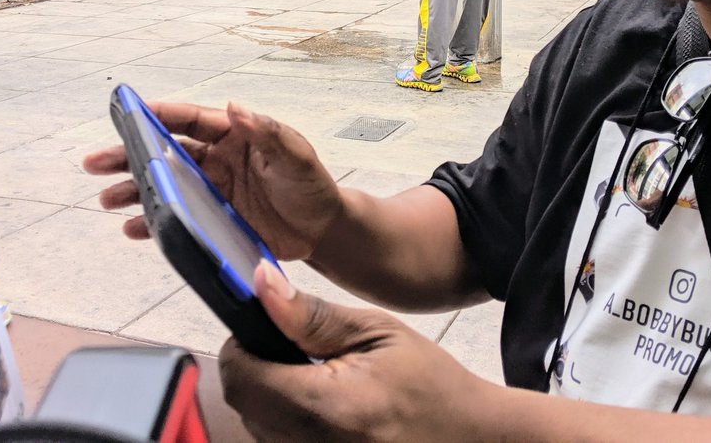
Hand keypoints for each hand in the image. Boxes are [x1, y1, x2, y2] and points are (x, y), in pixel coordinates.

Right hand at [83, 102, 343, 260]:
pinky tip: (131, 229)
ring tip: (105, 199)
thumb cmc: (310, 183)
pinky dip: (152, 224)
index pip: (189, 120)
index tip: (128, 114)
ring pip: (163, 186)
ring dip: (133, 191)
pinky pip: (176, 218)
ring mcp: (210, 190)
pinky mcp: (211, 220)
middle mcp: (215, 159)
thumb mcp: (294, 154)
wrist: (322, 229)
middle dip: (128, 155)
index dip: (158, 115)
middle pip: (164, 153)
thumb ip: (266, 132)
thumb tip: (236, 107)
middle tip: (94, 162)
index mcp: (232, 135)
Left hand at [220, 261, 493, 441]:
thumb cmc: (431, 385)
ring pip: (255, 424)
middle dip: (259, 367)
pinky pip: (277, 441)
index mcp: (329, 407)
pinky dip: (288, 419)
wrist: (468, 439)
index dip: (245, 342)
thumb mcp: (376, 332)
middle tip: (302, 352)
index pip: (242, 374)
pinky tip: (326, 407)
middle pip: (242, 402)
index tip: (268, 326)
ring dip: (272, 395)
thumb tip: (261, 284)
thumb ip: (311, 314)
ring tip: (320, 381)